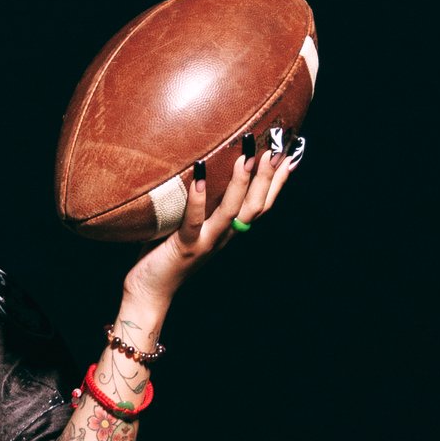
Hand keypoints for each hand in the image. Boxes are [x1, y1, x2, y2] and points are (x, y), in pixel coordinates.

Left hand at [124, 138, 300, 319]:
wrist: (151, 292)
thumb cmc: (166, 254)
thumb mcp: (192, 226)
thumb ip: (203, 205)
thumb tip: (203, 170)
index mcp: (229, 231)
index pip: (261, 205)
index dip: (277, 183)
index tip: (288, 156)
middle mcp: (224, 236)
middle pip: (254, 206)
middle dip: (267, 177)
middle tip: (274, 148)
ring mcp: (206, 242)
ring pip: (232, 212)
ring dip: (241, 184)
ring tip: (246, 158)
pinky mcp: (185, 247)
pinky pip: (193, 222)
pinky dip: (198, 200)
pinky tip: (199, 177)